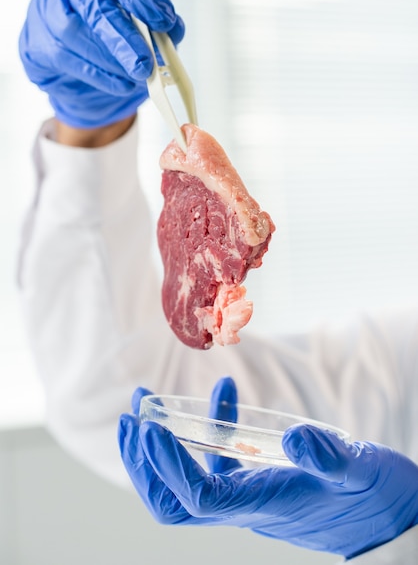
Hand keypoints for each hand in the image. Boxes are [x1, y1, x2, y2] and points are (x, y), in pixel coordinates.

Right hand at [19, 0, 184, 127]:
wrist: (74, 63)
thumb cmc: (109, 35)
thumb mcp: (138, 23)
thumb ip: (155, 25)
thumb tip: (172, 35)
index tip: (164, 19)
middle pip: (95, 7)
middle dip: (125, 39)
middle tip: (146, 64)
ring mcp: (46, 11)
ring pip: (76, 36)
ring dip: (112, 62)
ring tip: (136, 77)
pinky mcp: (36, 43)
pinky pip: (67, 60)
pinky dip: (100, 76)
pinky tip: (120, 84)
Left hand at [119, 378, 417, 558]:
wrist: (391, 519)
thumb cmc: (377, 498)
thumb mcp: (358, 471)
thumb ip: (328, 456)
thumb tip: (295, 436)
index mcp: (261, 505)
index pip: (195, 496)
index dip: (165, 465)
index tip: (148, 426)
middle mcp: (246, 503)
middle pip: (175, 501)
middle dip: (144, 463)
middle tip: (132, 418)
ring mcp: (250, 492)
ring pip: (189, 481)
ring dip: (163, 446)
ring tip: (150, 406)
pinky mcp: (261, 480)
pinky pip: (224, 457)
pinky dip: (214, 425)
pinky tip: (225, 392)